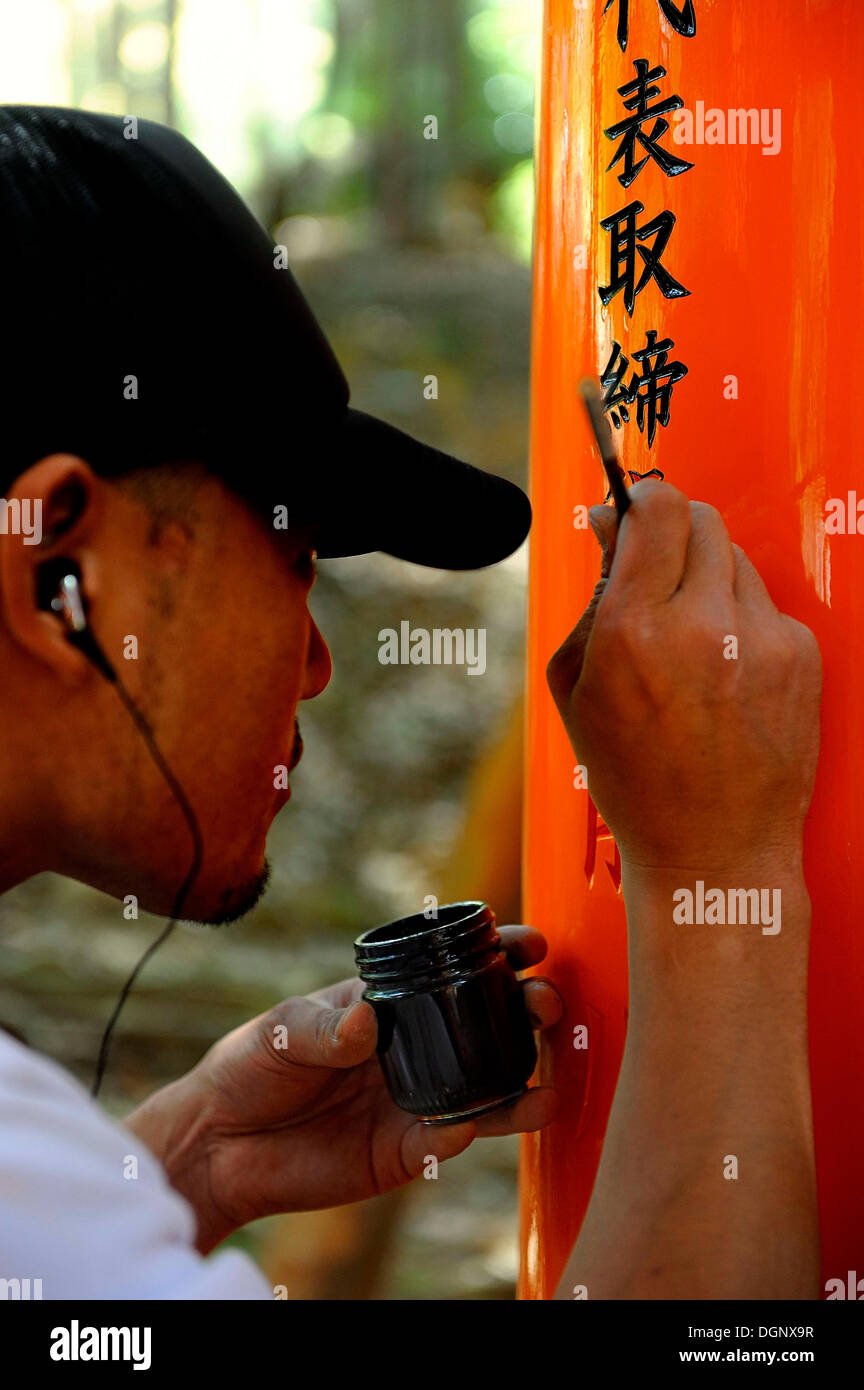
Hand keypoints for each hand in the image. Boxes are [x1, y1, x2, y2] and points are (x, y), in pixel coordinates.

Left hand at [126, 926, 561, 1252]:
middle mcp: (416, 1049)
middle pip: (490, 1028)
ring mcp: (416, 1100)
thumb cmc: (251, 1064)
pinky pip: (447, 1143)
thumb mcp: (284, 1027)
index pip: (457, 972)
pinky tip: (465, 1125)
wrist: (219, 1143)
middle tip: (543, 1004)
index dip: (501, 955)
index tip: (532, 946)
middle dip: (527, 1012)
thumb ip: (326, 1027)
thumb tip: (367, 1024)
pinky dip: (463, 1135)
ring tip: (546, 1086)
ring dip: (522, 1086)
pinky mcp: (404, 1152)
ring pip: (488, 1092)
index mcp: (393, 1004)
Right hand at [546, 480, 821, 877]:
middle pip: (700, 518)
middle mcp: (703, 625)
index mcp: (634, 631)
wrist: (713, 850)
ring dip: (707, 579)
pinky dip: (742, 622)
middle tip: (657, 570)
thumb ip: (590, 599)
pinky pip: (765, 605)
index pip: (655, 510)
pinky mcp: (801, 655)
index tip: (632, 507)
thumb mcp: (575, 690)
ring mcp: (762, 639)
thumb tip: (611, 528)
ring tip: (691, 642)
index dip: (641, 499)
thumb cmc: (635, 780)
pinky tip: (725, 673)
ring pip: (734, 559)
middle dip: (673, 533)